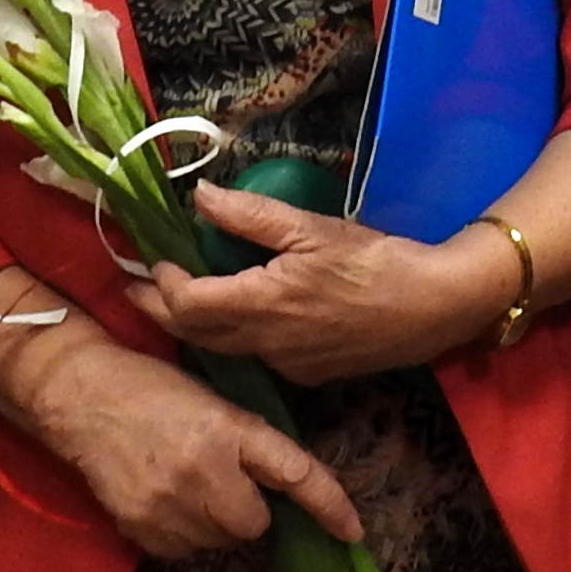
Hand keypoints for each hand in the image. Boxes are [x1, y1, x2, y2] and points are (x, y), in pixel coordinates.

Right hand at [0, 268, 363, 555]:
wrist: (80, 394)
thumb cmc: (154, 387)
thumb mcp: (213, 399)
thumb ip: (249, 442)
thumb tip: (285, 489)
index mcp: (229, 428)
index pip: (294, 474)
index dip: (329, 506)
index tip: (352, 531)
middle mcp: (204, 470)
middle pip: (255, 524)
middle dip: (249, 509)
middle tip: (225, 480)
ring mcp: (169, 504)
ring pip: (219, 541)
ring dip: (214, 521)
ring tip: (187, 483)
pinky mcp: (141, 527)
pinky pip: (184, 550)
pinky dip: (182, 532)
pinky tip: (164, 498)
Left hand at [133, 183, 508, 384]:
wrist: (433, 308)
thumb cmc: (374, 261)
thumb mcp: (312, 228)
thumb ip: (251, 216)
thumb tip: (199, 197)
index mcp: (261, 305)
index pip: (186, 304)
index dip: (161, 282)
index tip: (154, 256)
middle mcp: (264, 345)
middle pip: (193, 334)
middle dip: (160, 310)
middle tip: (137, 288)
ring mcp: (285, 366)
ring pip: (222, 349)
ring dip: (194, 325)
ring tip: (178, 299)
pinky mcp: (307, 374)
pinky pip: (255, 357)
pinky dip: (232, 336)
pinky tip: (240, 315)